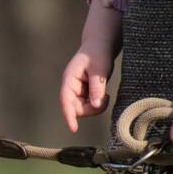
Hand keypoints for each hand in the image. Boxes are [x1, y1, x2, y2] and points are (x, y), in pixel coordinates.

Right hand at [60, 0, 121, 132]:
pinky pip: (89, 106)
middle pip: (76, 108)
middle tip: (106, 98)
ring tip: (106, 95)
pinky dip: (98, 104)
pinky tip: (105, 95)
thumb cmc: (99, 52)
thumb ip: (97, 87)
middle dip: (90, 109)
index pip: (66, 100)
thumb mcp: (100, 68)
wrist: (101, 44)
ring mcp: (77, 91)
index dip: (69, 115)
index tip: (74, 128)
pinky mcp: (84, 93)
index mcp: (69, 79)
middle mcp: (71, 87)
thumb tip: (95, 104)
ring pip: (83, 109)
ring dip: (95, 107)